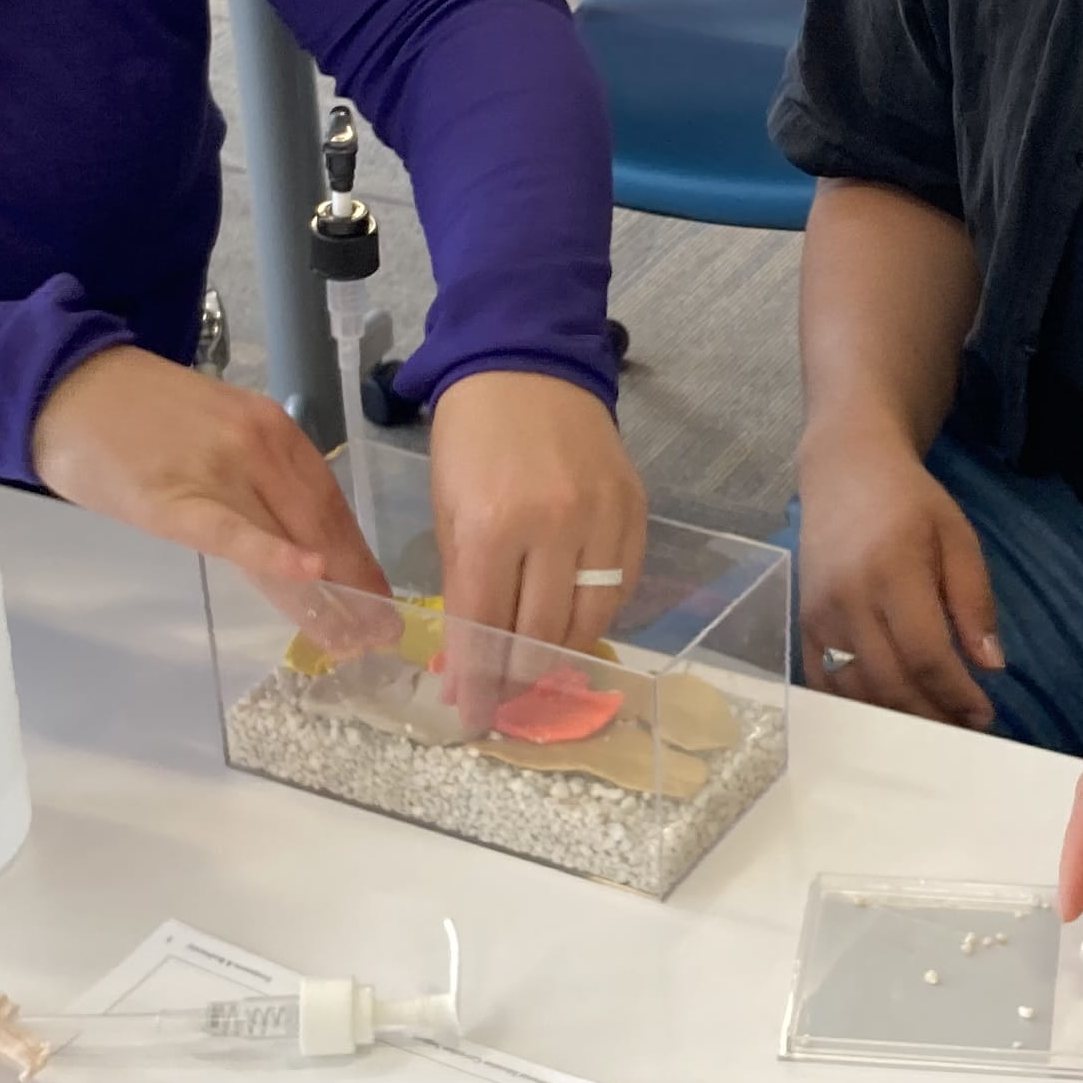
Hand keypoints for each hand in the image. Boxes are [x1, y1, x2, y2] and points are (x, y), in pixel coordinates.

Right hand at [31, 346, 388, 600]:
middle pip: (321, 524)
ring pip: (286, 537)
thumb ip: (255, 475)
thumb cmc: (137, 415)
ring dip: (324, 594)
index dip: (358, 557)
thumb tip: (291, 530)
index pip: (330, 504)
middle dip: (355, 583)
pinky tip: (308, 575)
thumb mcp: (216, 433)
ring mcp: (220, 469)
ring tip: (350, 638)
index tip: (378, 601)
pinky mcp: (174, 497)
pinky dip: (272, 553)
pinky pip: (232, 532)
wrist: (68, 384)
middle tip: (377, 634)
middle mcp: (261, 445)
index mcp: (274, 430)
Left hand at [426, 370, 644, 691]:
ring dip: (561, 658)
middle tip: (506, 707)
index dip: (478, 679)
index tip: (472, 716)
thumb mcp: (448, 507)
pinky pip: (620, 588)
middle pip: (540, 634)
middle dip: (519, 681)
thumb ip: (463, 581)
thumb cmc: (471, 437)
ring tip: (542, 679)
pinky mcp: (634, 512)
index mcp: (491, 524)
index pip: (485, 625)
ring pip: (588, 621)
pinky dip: (596, 617)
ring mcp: (601, 519)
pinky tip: (575, 629)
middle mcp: (552, 527)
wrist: (528, 365)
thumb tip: (468, 657)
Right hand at [794, 424, 1003, 726]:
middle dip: (931, 715)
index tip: (983, 714)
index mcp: (893, 572)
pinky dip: (857, 705)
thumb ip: (973, 601)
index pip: (925, 654)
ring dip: (896, 718)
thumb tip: (990, 666)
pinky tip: (887, 713)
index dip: (956, 694)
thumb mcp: (958, 538)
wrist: (845, 471)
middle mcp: (849, 598)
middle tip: (963, 730)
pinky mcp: (804, 622)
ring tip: (933, 725)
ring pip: (856, 689)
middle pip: (889, 682)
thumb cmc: (911, 503)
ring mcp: (820, 614)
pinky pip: (825, 681)